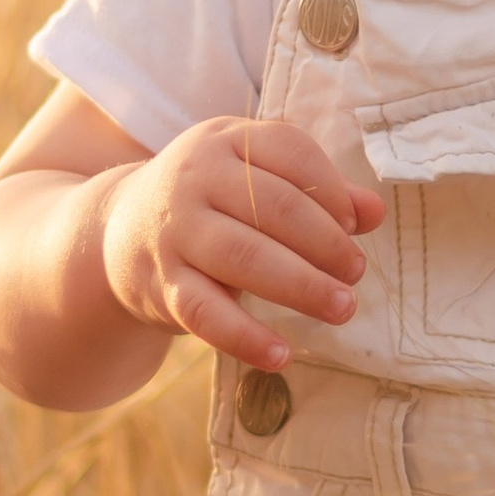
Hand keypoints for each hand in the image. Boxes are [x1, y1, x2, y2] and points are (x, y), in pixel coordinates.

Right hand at [96, 117, 383, 369]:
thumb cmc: (211, 202)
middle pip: (274, 208)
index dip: (331, 190)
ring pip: (245, 257)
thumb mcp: (255, 179)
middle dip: (326, 244)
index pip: (290, 152)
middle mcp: (194, 177)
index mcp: (225, 140)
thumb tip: (375, 211)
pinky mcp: (161, 283)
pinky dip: (246, 338)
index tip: (354, 225)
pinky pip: (206, 314)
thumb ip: (316, 191)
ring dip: (302, 286)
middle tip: (355, 274)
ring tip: (342, 308)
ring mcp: (174, 231)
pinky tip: (282, 356)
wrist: (119, 232)